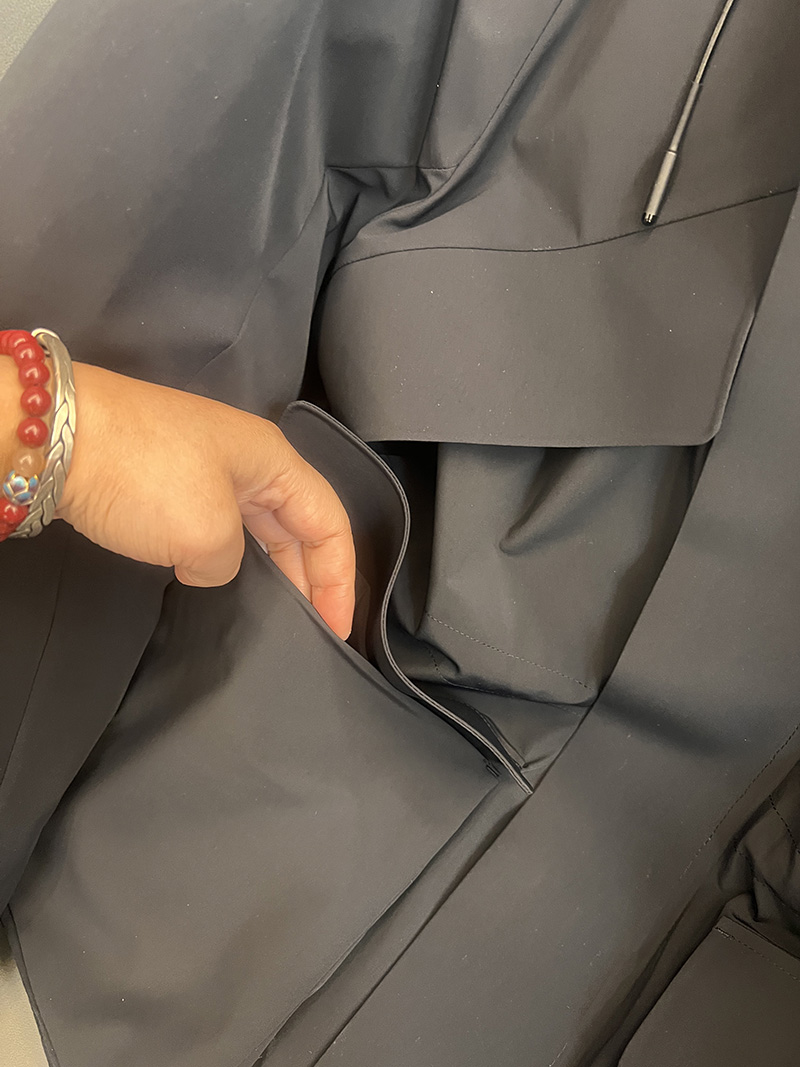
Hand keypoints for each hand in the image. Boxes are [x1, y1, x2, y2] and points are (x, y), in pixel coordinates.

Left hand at [55, 364, 355, 638]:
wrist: (55, 436)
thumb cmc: (142, 473)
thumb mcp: (207, 535)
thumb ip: (230, 566)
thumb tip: (211, 566)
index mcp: (273, 460)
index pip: (329, 523)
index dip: (340, 580)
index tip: (337, 629)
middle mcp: (248, 460)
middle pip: (299, 524)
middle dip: (310, 577)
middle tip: (314, 628)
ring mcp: (206, 467)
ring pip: (257, 526)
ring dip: (269, 569)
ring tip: (275, 612)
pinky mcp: (169, 479)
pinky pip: (218, 524)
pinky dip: (227, 558)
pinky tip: (217, 583)